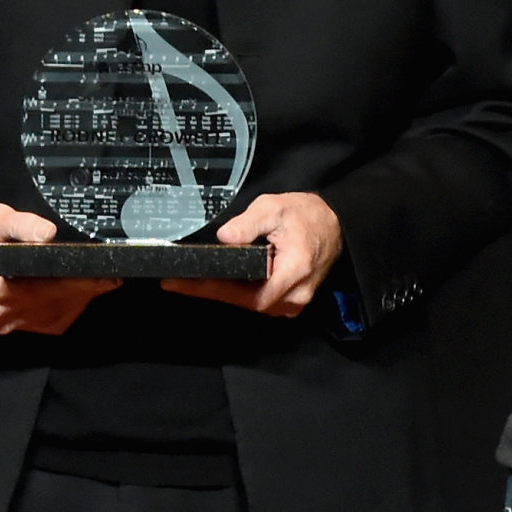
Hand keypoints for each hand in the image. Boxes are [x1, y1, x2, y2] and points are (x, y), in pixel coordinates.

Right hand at [0, 201, 118, 334]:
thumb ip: (23, 224)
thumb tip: (49, 233)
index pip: (40, 287)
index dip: (74, 280)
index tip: (100, 273)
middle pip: (51, 303)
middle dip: (84, 290)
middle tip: (111, 276)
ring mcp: (5, 323)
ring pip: (55, 316)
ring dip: (79, 300)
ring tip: (99, 281)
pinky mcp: (15, 326)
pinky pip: (51, 322)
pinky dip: (68, 307)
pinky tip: (78, 291)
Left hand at [164, 192, 341, 316]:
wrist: (335, 225)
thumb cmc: (307, 216)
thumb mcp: (275, 208)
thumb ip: (249, 223)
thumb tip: (225, 238)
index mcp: (294, 272)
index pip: (250, 294)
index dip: (215, 290)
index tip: (185, 283)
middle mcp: (295, 296)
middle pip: (246, 302)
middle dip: (210, 292)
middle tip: (177, 282)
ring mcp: (293, 303)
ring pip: (250, 304)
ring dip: (221, 293)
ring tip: (189, 281)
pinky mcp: (288, 301)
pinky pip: (258, 300)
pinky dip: (236, 291)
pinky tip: (216, 281)